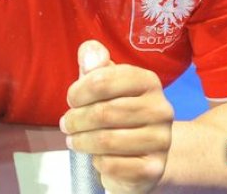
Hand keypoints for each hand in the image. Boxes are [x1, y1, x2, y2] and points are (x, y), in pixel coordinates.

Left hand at [61, 41, 173, 193]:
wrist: (143, 153)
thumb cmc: (116, 111)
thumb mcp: (104, 81)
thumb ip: (94, 61)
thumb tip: (89, 56)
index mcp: (148, 81)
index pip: (103, 80)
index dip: (78, 91)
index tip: (71, 100)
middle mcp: (161, 109)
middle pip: (103, 112)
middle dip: (76, 120)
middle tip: (66, 125)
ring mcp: (161, 140)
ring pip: (107, 141)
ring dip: (81, 141)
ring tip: (74, 140)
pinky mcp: (154, 168)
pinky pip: (113, 165)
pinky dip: (97, 162)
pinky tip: (97, 157)